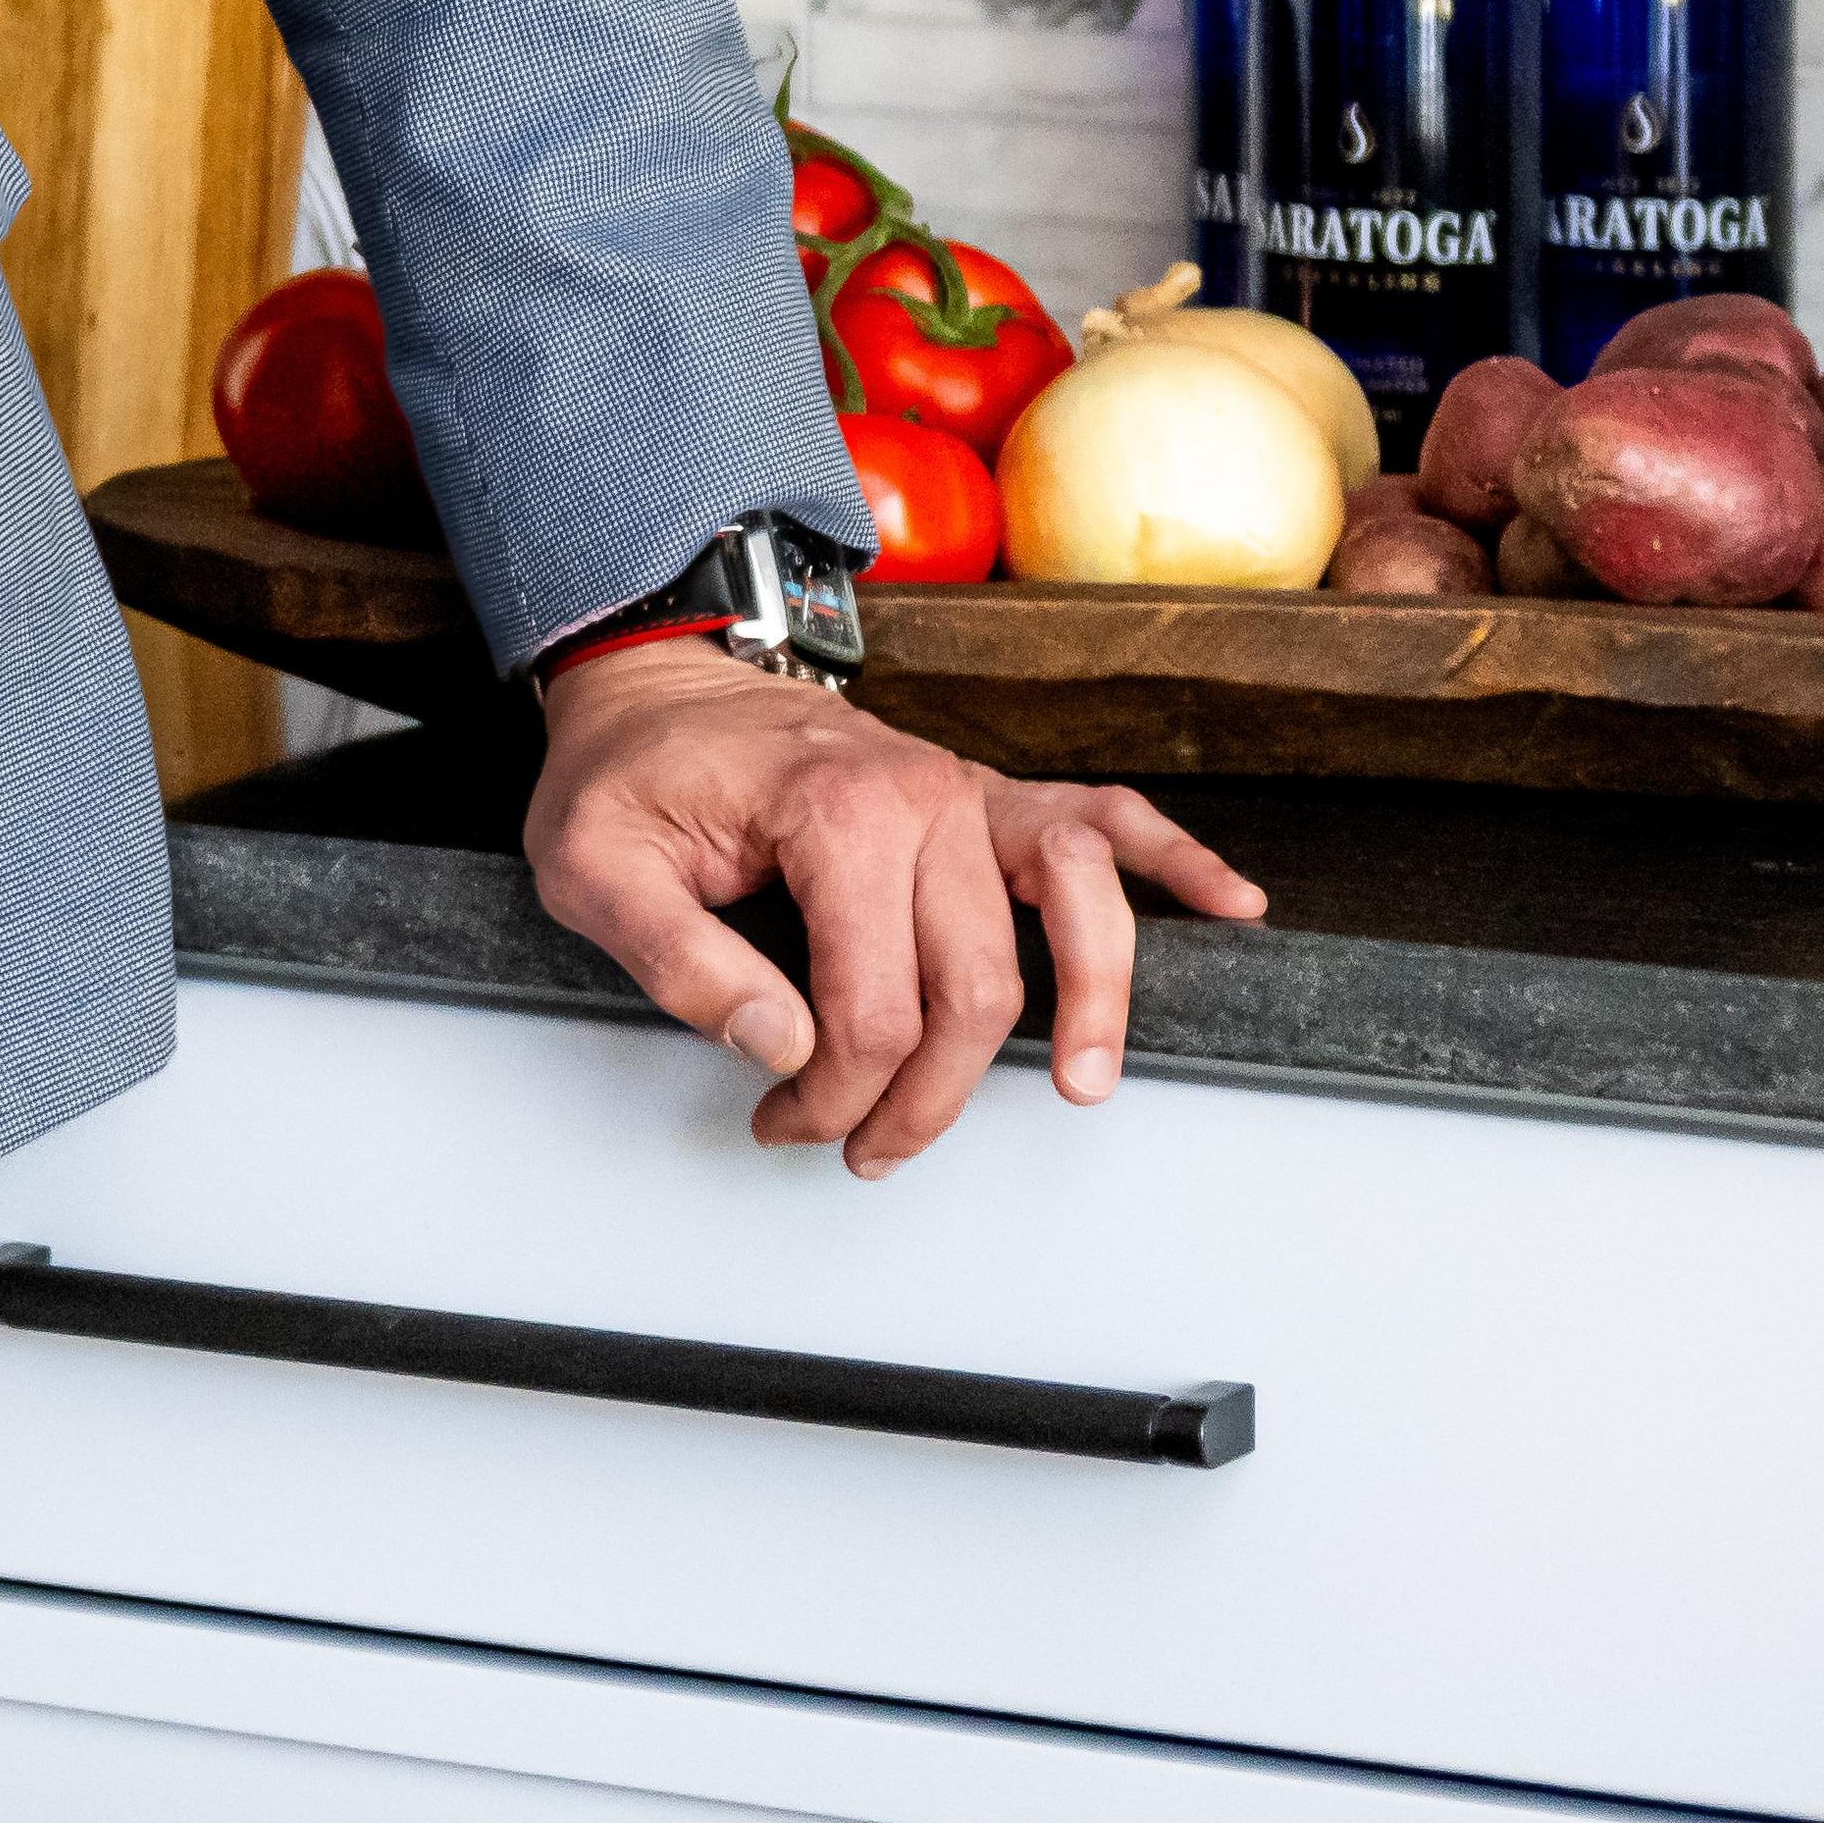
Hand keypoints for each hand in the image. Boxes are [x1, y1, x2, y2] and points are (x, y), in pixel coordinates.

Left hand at [518, 639, 1264, 1172]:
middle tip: (866, 1145)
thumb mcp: (593, 867)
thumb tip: (780, 1046)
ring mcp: (964, 791)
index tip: (788, 1120)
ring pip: (1070, 906)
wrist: (652, 678)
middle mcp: (919, 796)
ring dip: (1093, 1003)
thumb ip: (679, 961)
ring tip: (1084, 1085)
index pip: (872, 1007)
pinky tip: (1230, 903)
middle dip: (929, 1096)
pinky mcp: (984, 795)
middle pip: (976, 986)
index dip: (835, 1093)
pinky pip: (1102, 817)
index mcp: (829, 813)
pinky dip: (1174, 860)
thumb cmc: (627, 771)